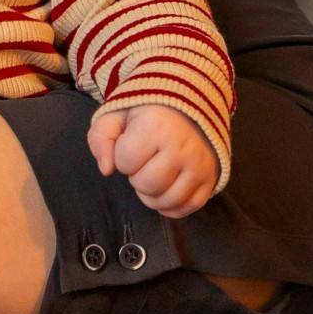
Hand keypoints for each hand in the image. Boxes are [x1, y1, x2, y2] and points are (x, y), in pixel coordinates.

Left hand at [88, 104, 218, 218]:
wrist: (191, 105)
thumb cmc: (149, 111)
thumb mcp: (117, 114)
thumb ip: (101, 138)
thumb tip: (106, 170)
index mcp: (157, 127)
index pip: (125, 162)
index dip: (122, 156)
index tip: (132, 144)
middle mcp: (182, 148)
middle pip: (147, 184)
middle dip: (137, 176)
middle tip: (144, 161)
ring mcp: (200, 166)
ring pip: (166, 201)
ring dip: (152, 194)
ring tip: (154, 174)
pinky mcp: (211, 180)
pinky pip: (187, 208)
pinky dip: (171, 206)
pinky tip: (165, 190)